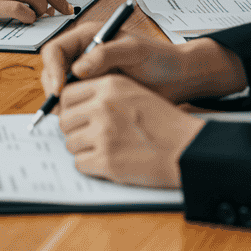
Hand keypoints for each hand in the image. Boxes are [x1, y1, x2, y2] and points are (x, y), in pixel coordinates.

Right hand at [40, 21, 246, 102]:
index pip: (55, 49)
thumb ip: (106, 55)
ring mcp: (88, 72)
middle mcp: (84, 53)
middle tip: (61, 108)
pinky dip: (73, 109)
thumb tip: (77, 68)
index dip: (53, 69)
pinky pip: (75, 99)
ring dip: (61, 101)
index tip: (60, 89)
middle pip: (53, 69)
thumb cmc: (160, 58)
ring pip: (60, 86)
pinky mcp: (94, 90)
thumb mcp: (134, 52)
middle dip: (53, 88)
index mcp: (89, 36)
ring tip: (71, 116)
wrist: (178, 78)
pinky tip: (82, 118)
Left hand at [57, 74, 204, 188]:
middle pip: (65, 120)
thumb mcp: (134, 93)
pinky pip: (79, 163)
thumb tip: (72, 105)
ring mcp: (104, 134)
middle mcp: (103, 106)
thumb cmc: (164, 123)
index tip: (76, 117)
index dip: (70, 109)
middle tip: (89, 136)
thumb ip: (103, 93)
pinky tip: (107, 161)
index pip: (67, 95)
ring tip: (104, 149)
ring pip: (70, 143)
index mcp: (110, 85)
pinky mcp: (107, 160)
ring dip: (82, 149)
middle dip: (74, 130)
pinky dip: (90, 165)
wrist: (186, 148)